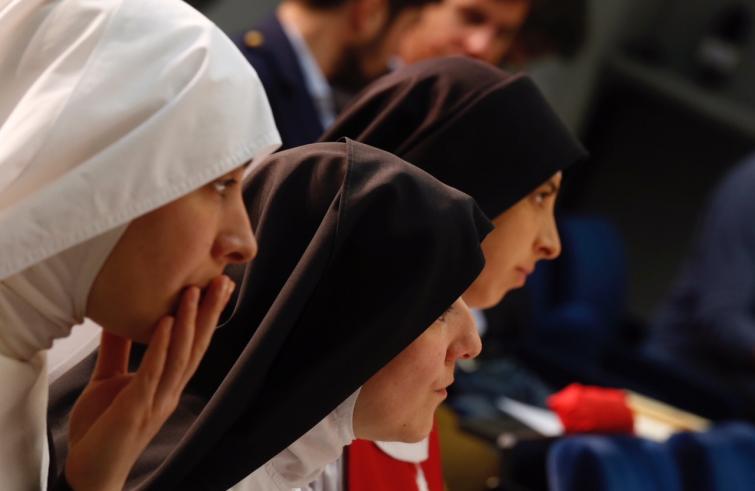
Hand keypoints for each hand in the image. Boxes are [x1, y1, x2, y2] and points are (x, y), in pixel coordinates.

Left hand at [64, 275, 234, 490]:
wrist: (88, 474)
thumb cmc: (100, 429)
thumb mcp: (108, 381)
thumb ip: (116, 352)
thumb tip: (117, 318)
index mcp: (167, 384)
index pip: (193, 345)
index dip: (206, 317)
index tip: (217, 287)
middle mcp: (170, 391)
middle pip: (197, 346)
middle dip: (210, 313)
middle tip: (223, 281)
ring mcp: (156, 400)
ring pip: (180, 356)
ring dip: (190, 322)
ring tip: (195, 291)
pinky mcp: (136, 409)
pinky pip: (152, 373)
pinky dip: (161, 346)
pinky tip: (167, 322)